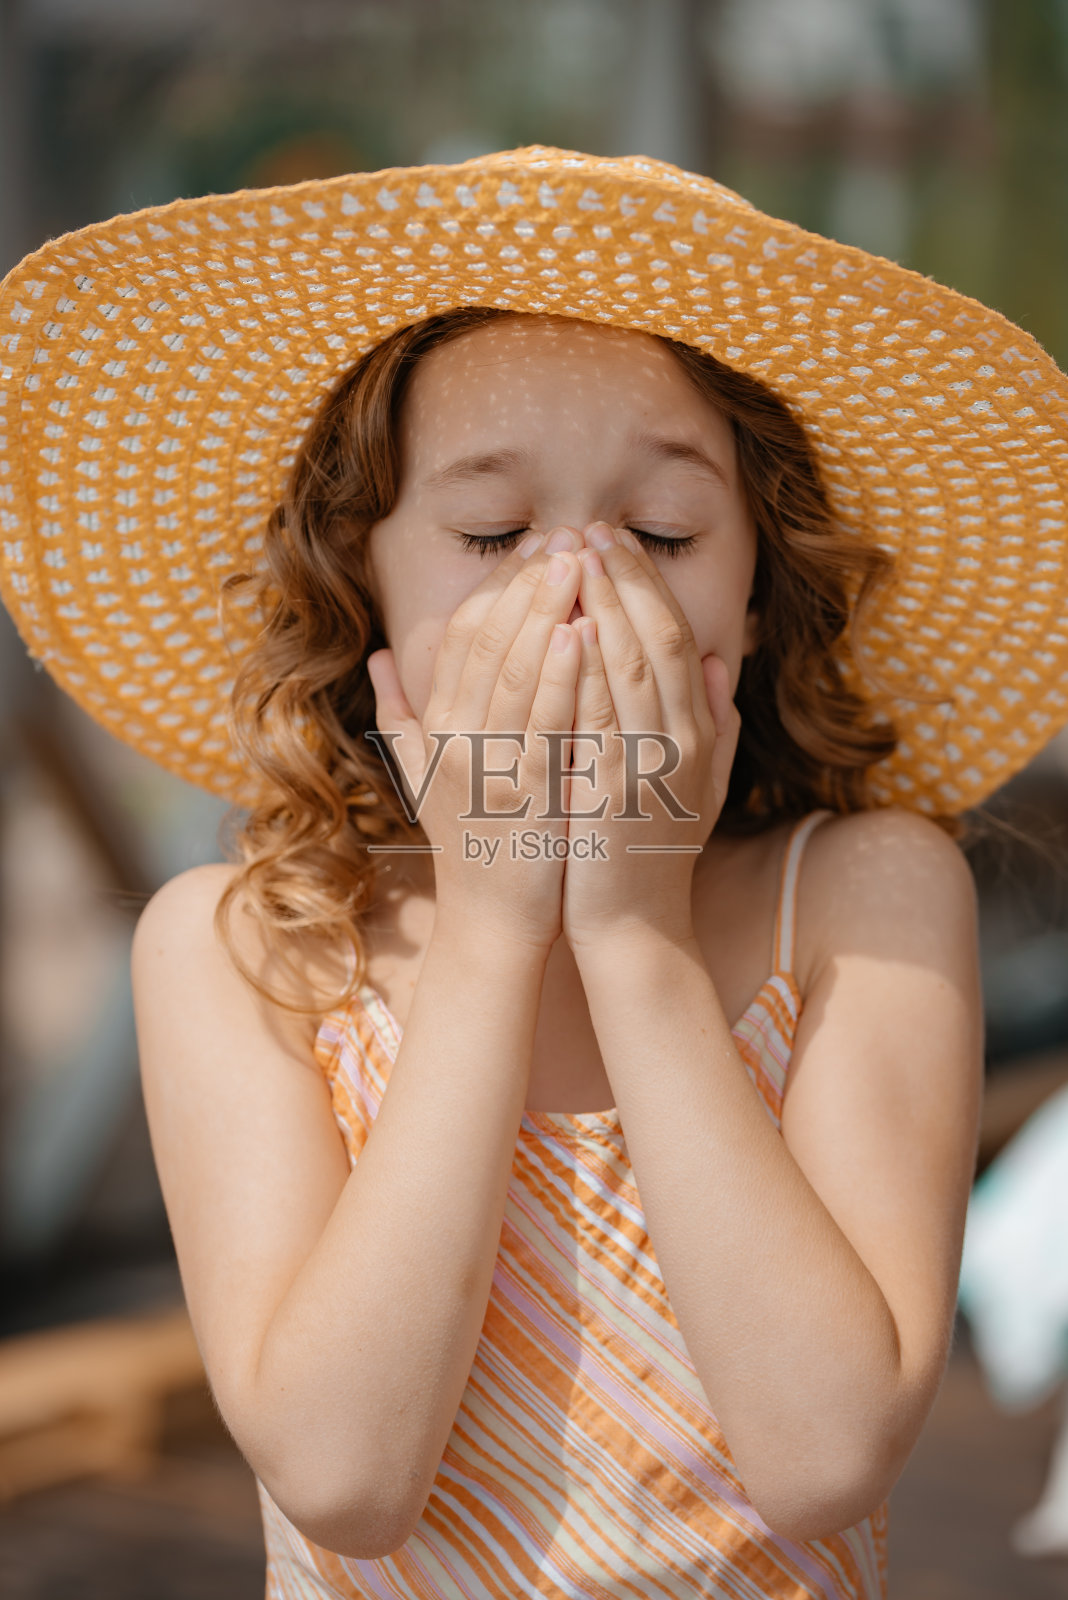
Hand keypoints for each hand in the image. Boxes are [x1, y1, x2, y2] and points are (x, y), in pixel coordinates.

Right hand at [366, 530, 585, 952]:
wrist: (492, 925)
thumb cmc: (471, 846)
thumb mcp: (425, 775)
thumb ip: (400, 714)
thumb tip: (377, 659)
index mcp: (435, 727)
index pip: (460, 634)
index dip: (499, 584)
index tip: (539, 546)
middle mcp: (450, 739)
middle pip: (484, 639)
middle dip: (527, 580)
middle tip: (569, 533)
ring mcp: (483, 767)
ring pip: (511, 671)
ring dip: (545, 610)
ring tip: (579, 561)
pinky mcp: (520, 796)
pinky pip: (539, 725)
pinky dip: (557, 675)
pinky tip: (581, 633)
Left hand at [561, 522, 739, 951]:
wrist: (637, 927)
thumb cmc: (652, 854)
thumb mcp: (695, 784)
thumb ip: (712, 723)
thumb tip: (713, 663)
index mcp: (698, 730)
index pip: (674, 636)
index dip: (645, 583)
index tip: (613, 538)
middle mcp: (684, 739)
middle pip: (657, 636)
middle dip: (623, 576)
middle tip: (588, 526)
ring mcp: (655, 765)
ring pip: (635, 666)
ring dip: (606, 603)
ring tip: (574, 554)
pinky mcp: (619, 794)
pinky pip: (606, 718)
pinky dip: (592, 669)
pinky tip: (573, 627)